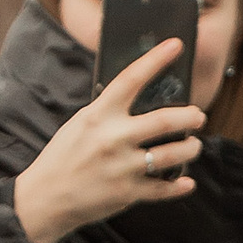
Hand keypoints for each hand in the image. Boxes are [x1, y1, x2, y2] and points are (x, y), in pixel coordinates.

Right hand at [11, 38, 202, 242]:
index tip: (177, 45)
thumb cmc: (64, 157)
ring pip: (172, 154)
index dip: (156, 59)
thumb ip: (108, 112)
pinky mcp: (127, 193)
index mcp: (99, 115)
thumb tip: (142, 97)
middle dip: (190, 116)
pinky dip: (179, 185)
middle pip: (164, 120)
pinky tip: (186, 181)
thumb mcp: (81, 124)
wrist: (44, 198)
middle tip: (198, 116)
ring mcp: (121, 167)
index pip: (131, 79)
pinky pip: (164, 188)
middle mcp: (112, 138)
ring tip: (194, 146)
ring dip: (191, 149)